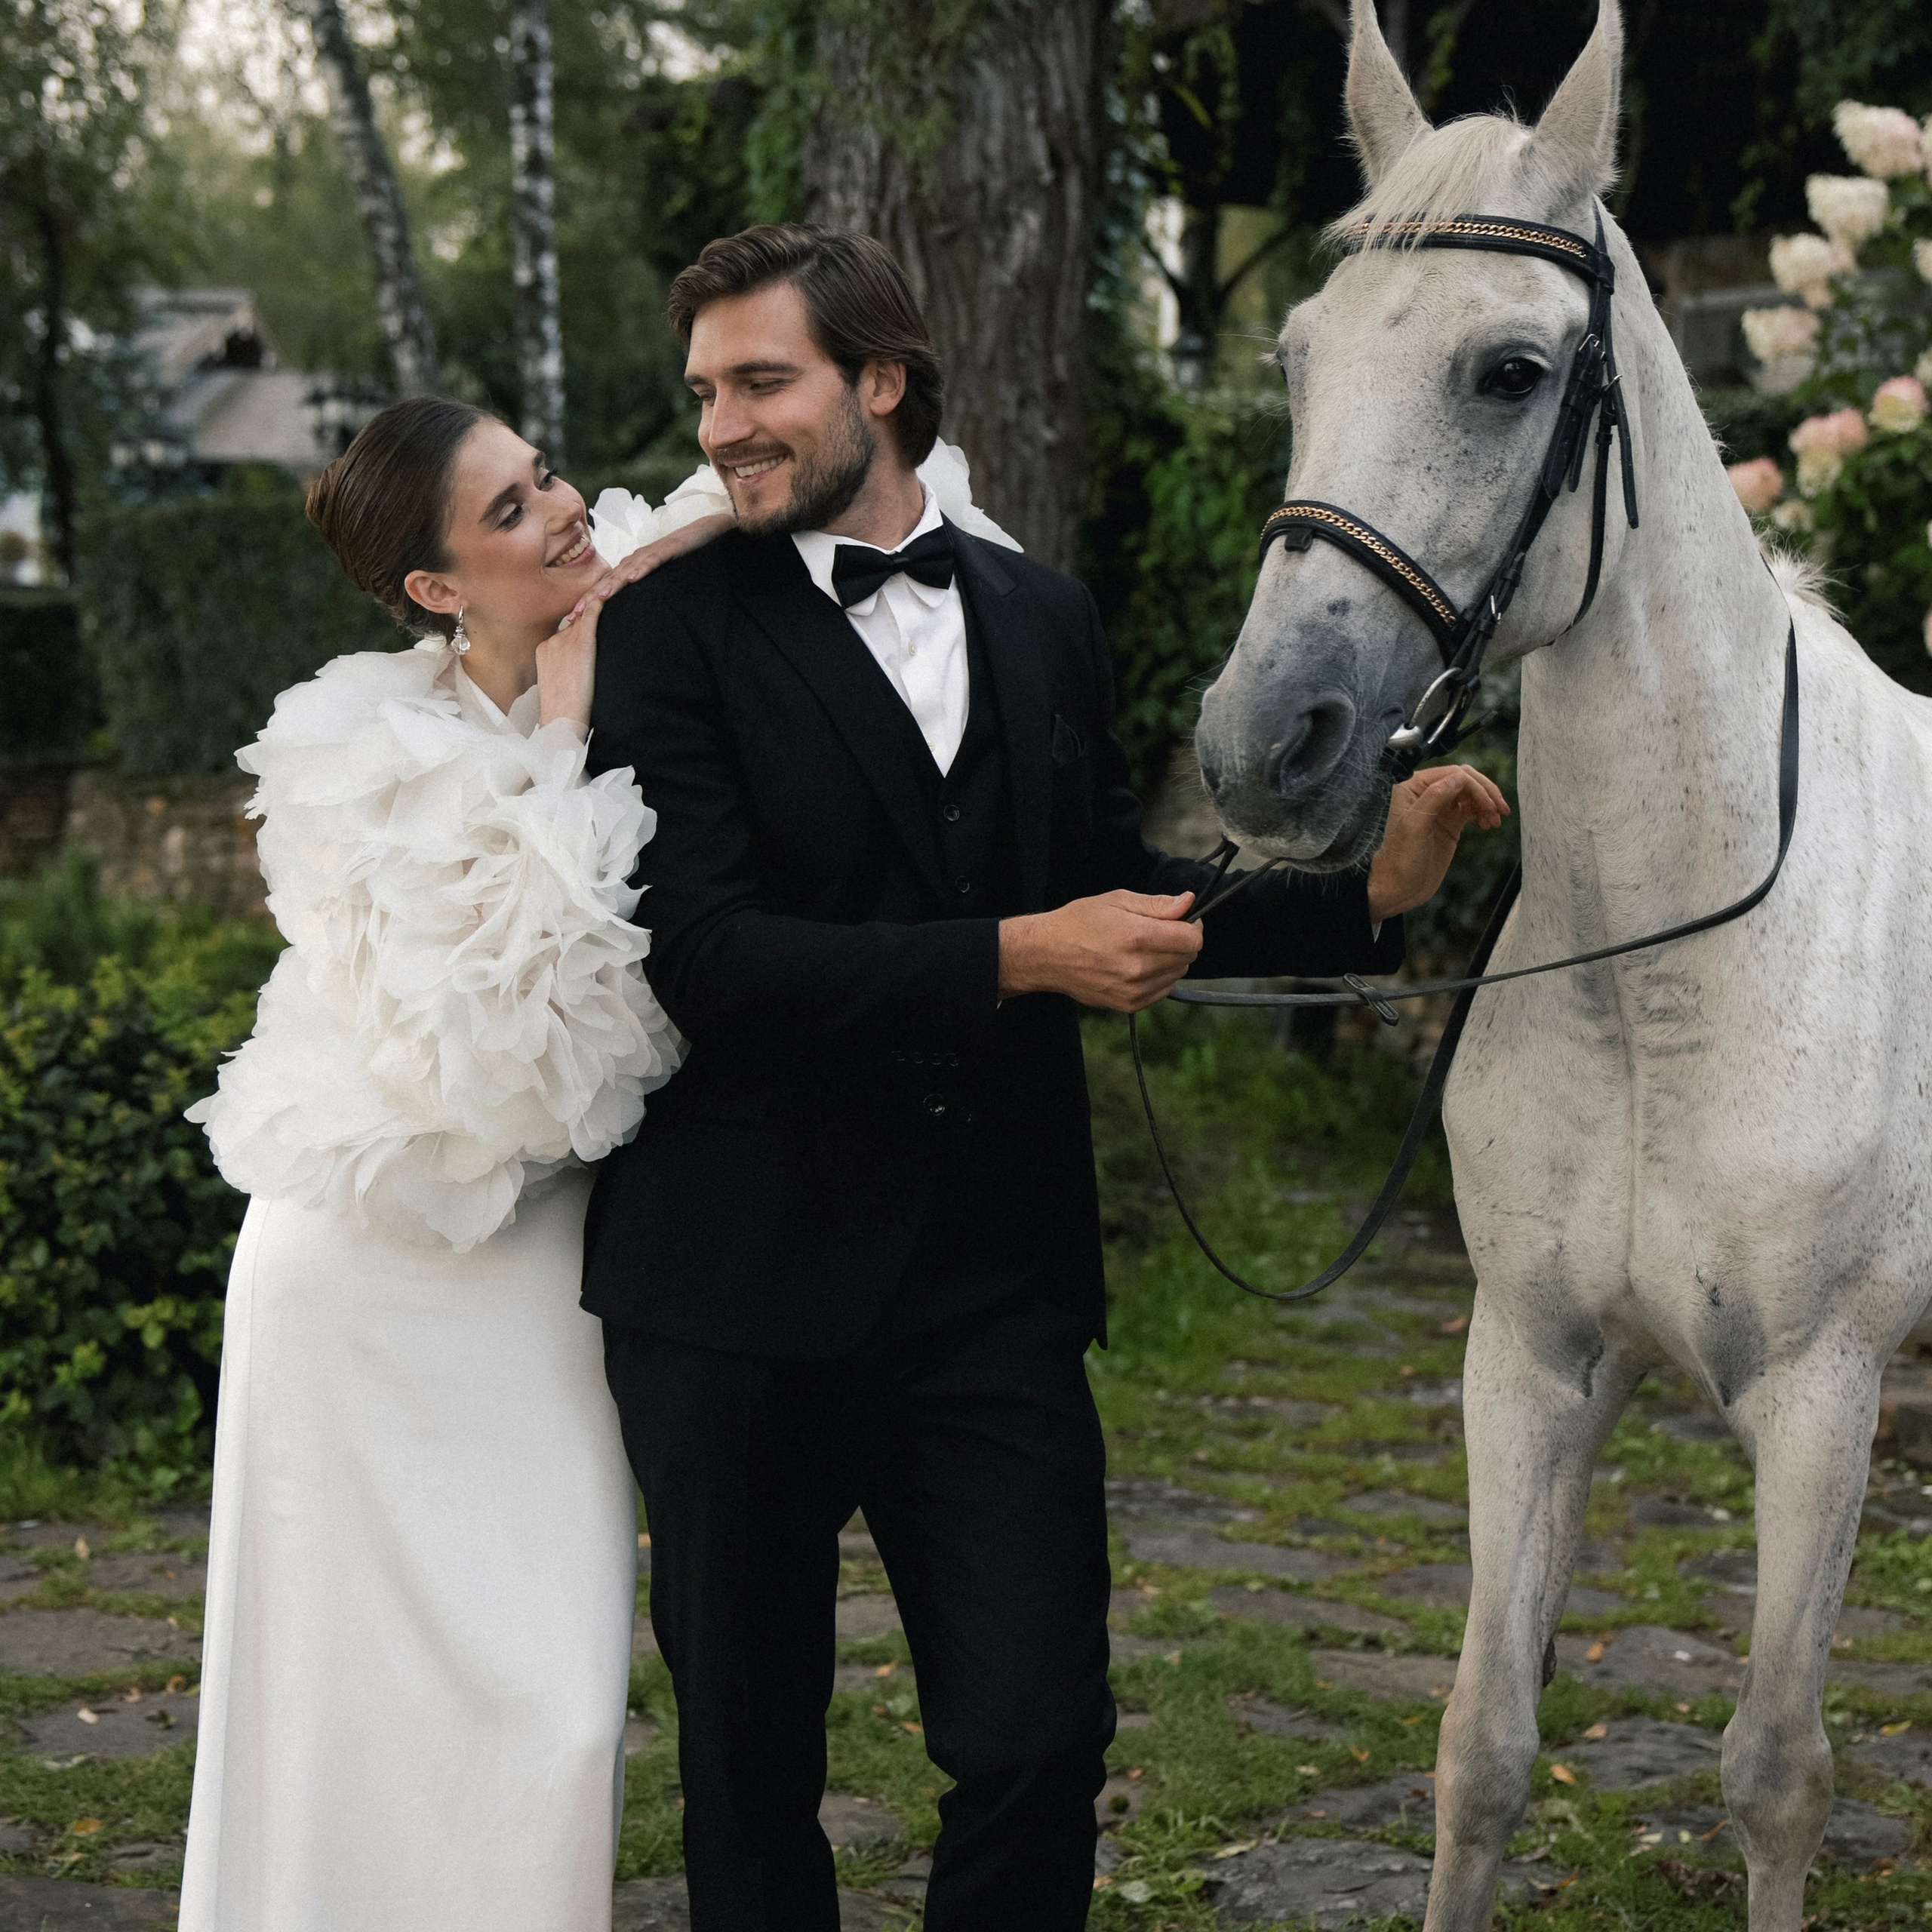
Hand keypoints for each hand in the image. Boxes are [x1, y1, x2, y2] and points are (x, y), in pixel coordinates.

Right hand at [536, 593, 598, 732]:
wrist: (561, 721)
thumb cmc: (565, 711)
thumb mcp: (560, 684)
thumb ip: (568, 668)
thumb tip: (582, 667)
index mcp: (544, 649)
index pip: (566, 630)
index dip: (581, 621)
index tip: (592, 614)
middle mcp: (552, 641)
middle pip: (575, 622)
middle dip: (590, 614)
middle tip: (609, 596)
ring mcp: (564, 641)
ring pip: (585, 619)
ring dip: (598, 608)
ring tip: (613, 591)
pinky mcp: (580, 644)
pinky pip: (591, 616)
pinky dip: (600, 603)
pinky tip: (609, 593)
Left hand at [555, 511, 735, 636]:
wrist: (703, 533)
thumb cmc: (681, 559)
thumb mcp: (659, 581)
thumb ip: (644, 593)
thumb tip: (633, 615)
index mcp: (631, 569)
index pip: (606, 588)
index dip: (589, 603)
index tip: (572, 621)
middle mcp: (635, 560)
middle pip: (608, 580)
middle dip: (590, 598)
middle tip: (572, 616)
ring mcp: (649, 554)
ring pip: (625, 570)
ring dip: (610, 584)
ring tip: (597, 599)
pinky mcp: (667, 549)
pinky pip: (651, 560)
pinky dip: (641, 568)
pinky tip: (632, 578)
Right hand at [998, 890, 1201, 1010]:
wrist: (1047, 955)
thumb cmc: (1079, 922)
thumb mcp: (1117, 900)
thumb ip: (1157, 904)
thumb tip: (1188, 902)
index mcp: (1137, 937)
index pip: (1192, 938)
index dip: (1192, 925)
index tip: (1180, 919)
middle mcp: (1139, 968)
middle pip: (1188, 956)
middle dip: (1181, 941)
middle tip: (1159, 931)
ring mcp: (1135, 990)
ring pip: (1178, 973)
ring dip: (1170, 959)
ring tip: (1144, 948)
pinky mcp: (1129, 1005)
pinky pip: (1163, 989)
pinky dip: (1159, 976)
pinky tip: (1138, 965)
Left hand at [1366, 763, 1510, 921]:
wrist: (1400, 887)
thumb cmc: (1400, 860)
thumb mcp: (1415, 827)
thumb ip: (1435, 797)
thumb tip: (1460, 776)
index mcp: (1413, 787)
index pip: (1452, 774)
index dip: (1475, 785)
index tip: (1489, 804)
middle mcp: (1426, 793)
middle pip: (1465, 780)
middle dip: (1485, 792)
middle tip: (1501, 809)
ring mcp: (1440, 808)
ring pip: (1471, 794)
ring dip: (1487, 803)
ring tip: (1496, 820)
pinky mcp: (1450, 822)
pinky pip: (1472, 809)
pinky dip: (1484, 813)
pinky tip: (1489, 824)